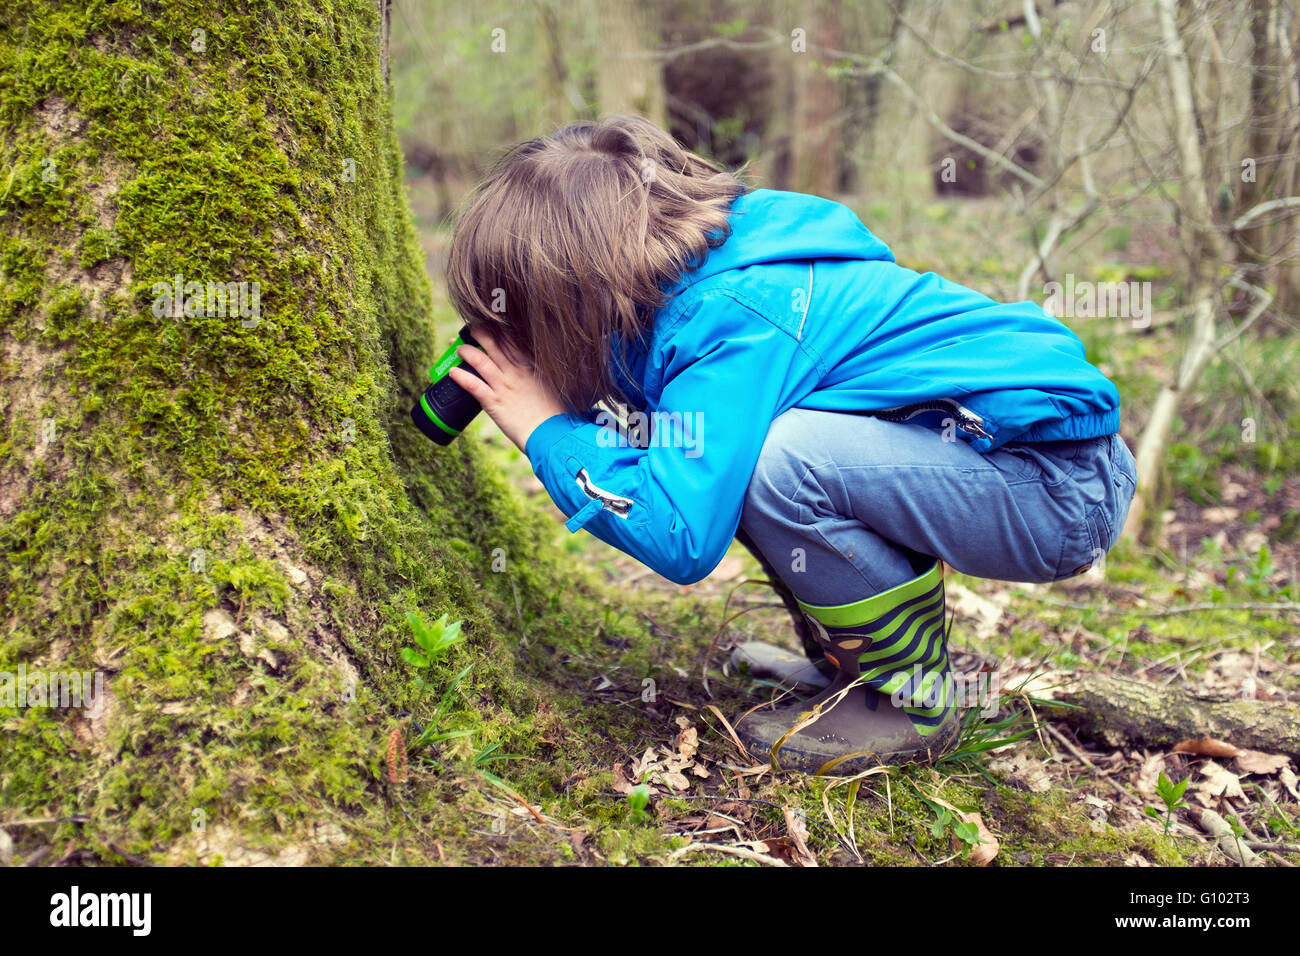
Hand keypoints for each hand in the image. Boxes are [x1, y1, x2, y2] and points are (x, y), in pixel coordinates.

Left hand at [447, 327, 565, 452]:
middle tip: (469, 329)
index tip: (489, 323)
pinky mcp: (494, 402)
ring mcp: (503, 385)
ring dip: (465, 352)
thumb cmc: (554, 410)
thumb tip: (530, 366)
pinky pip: (472, 385)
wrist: (552, 432)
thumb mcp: (549, 383)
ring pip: (478, 360)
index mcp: (529, 364)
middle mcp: (515, 370)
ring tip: (458, 349)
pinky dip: (460, 377)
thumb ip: (537, 371)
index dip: (497, 328)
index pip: (510, 337)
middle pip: (491, 342)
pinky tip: (452, 373)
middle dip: (477, 332)